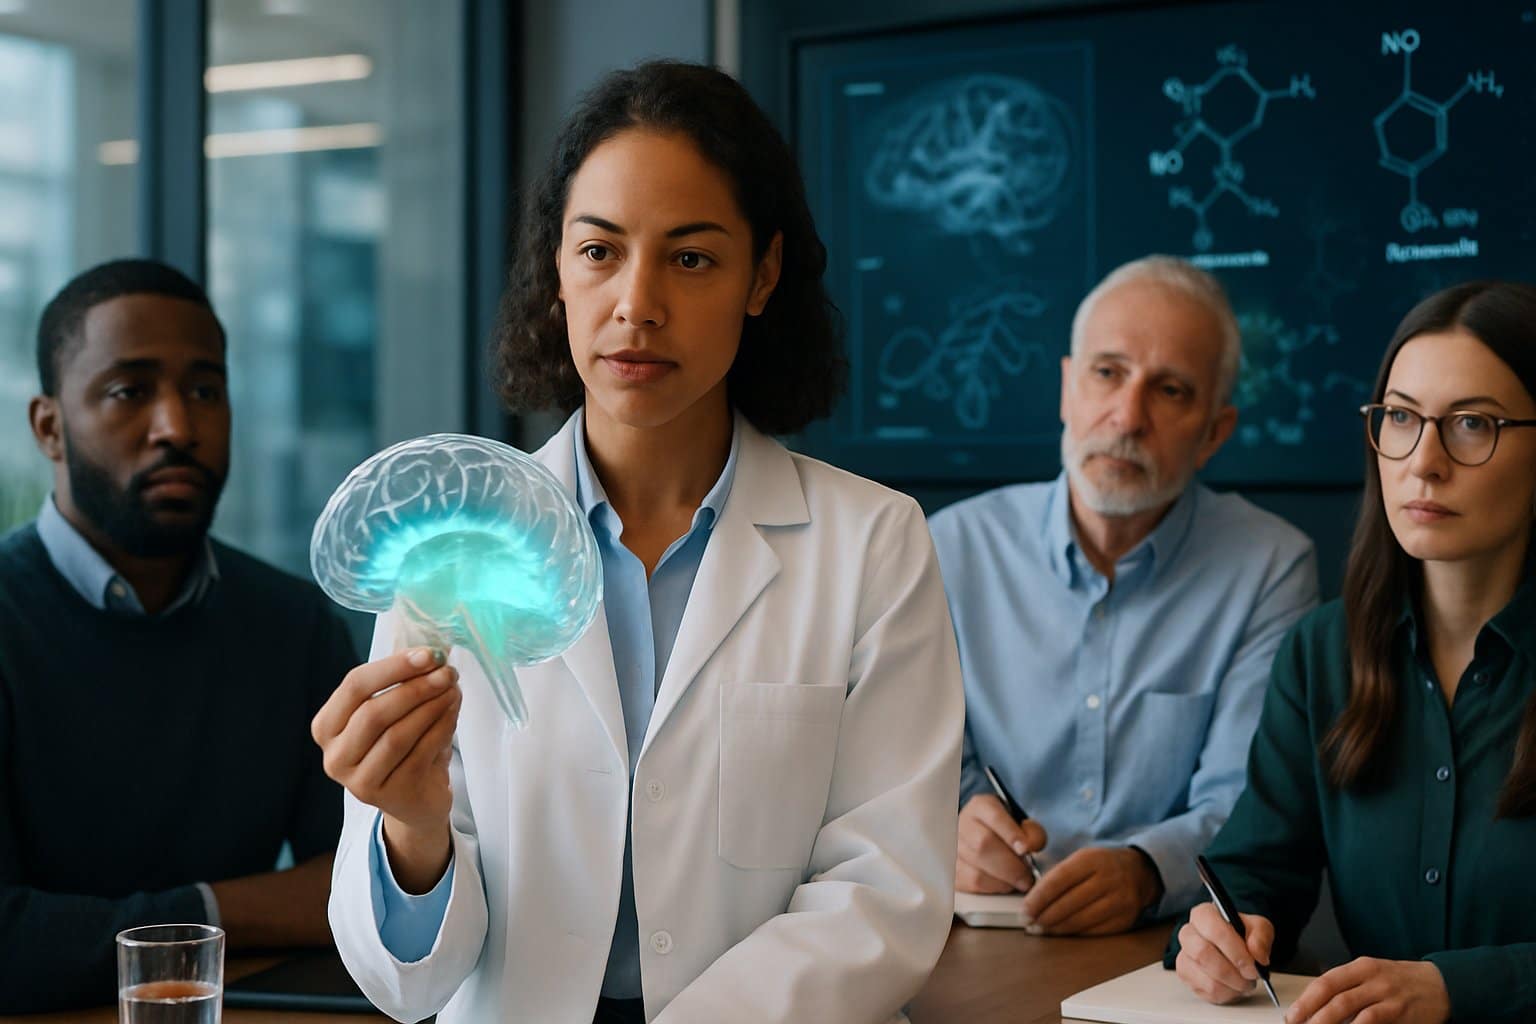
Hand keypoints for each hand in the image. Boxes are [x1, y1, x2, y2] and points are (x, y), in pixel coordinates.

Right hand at [312, 646, 460, 889]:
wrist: (415, 799)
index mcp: (327, 727)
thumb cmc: (401, 745)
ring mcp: (359, 782)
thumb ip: (403, 681)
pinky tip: (453, 712)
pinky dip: (441, 728)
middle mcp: (335, 757)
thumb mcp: (393, 711)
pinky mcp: (390, 796)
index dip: (393, 667)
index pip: (354, 686)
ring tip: (453, 690)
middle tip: (447, 673)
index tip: (428, 654)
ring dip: (431, 707)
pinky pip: (419, 754)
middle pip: (374, 712)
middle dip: (415, 688)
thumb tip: (431, 653)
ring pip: (397, 735)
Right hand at [955, 794, 1046, 893]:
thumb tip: (1032, 846)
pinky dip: (991, 888)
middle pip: (983, 845)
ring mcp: (952, 849)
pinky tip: (1003, 885)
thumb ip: (1033, 833)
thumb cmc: (1006, 832)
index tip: (1025, 849)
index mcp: (980, 807)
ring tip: (1018, 883)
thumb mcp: (1022, 823)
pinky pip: (970, 885)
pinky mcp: (952, 870)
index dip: (1011, 834)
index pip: (994, 817)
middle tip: (1028, 877)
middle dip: (1010, 866)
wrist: (982, 836)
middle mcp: (962, 825)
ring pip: (976, 870)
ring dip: (1003, 882)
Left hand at [1022, 846, 1161, 934]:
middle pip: (1069, 903)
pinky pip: (1093, 931)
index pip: (1059, 880)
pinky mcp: (1125, 920)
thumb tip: (1031, 901)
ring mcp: (1119, 901)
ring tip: (1040, 930)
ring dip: (1056, 928)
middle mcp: (1108, 879)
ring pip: (1080, 920)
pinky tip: (1061, 933)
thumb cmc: (1100, 867)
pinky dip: (1074, 934)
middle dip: (1044, 916)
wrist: (1139, 873)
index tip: (1024, 910)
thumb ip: (1057, 876)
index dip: (1039, 898)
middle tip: (1029, 924)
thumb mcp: (1081, 860)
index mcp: (1092, 859)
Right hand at [1175, 901, 1274, 1003]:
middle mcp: (1188, 933)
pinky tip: (1234, 985)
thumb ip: (1261, 937)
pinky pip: (1208, 992)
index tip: (1252, 965)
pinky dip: (1227, 994)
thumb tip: (1257, 954)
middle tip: (1250, 976)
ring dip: (1233, 985)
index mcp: (1204, 915)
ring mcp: (1184, 956)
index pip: (1214, 930)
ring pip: (1207, 978)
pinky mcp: (1186, 976)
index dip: (1235, 951)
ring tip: (1245, 981)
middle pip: (1203, 954)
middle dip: (1232, 971)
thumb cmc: (1243, 935)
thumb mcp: (1259, 928)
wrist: (1235, 949)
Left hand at [1284, 958, 1449, 1023]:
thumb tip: (1317, 1007)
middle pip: (1332, 995)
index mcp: (1360, 967)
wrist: (1441, 984)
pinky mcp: (1399, 1011)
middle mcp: (1371, 977)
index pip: (1325, 982)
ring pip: (1348, 1007)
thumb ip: (1348, 987)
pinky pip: (1371, 1020)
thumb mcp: (1372, 976)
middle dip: (1310, 1013)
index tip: (1291, 1015)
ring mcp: (1386, 993)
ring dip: (1326, 1021)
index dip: (1306, 999)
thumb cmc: (1402, 982)